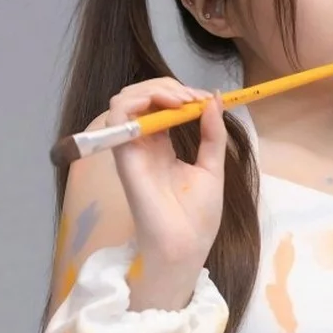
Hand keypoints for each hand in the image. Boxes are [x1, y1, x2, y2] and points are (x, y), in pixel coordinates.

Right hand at [105, 78, 226, 273]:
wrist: (186, 245)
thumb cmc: (197, 217)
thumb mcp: (212, 166)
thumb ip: (212, 133)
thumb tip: (216, 98)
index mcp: (163, 146)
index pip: (160, 105)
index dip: (181, 93)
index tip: (206, 99)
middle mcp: (143, 144)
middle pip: (142, 97)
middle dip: (169, 87)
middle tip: (195, 98)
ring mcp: (131, 148)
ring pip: (125, 99)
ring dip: (154, 89)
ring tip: (181, 100)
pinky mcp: (123, 156)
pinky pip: (116, 116)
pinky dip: (136, 101)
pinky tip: (165, 106)